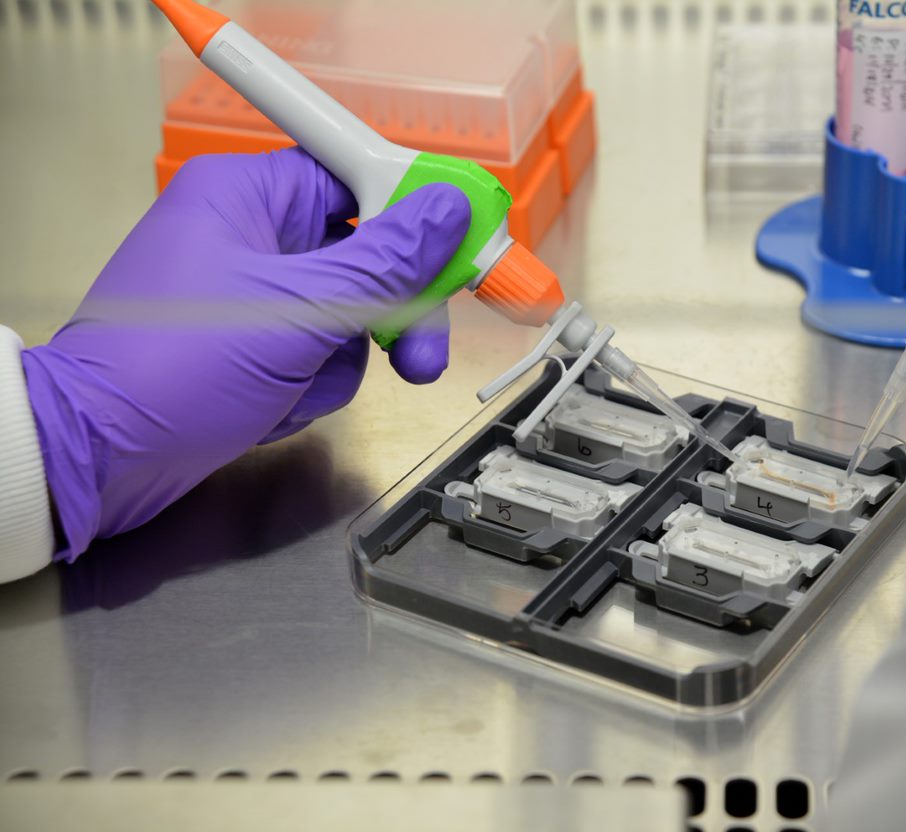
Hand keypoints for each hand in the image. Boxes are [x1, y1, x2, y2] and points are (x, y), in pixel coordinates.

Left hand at [21, 148, 469, 558]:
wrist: (96, 459)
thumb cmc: (174, 367)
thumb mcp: (299, 311)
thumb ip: (386, 263)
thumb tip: (447, 210)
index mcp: (248, 195)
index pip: (356, 179)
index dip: (413, 212)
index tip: (463, 243)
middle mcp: (251, 237)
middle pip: (365, 257)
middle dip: (391, 315)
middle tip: (421, 356)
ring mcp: (252, 297)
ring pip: (349, 318)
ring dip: (337, 363)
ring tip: (291, 389)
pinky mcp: (252, 349)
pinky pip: (318, 358)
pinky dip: (308, 389)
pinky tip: (269, 407)